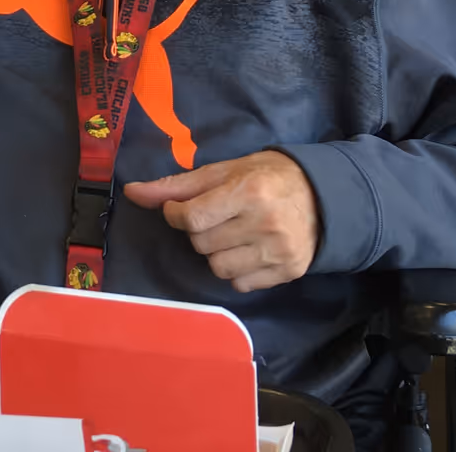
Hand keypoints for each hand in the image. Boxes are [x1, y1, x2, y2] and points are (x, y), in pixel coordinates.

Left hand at [123, 150, 319, 291]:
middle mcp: (264, 224)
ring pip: (218, 268)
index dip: (176, 215)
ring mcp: (278, 252)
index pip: (191, 218)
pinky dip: (237, 270)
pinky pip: (240, 284)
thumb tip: (132, 192)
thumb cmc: (266, 176)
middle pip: (201, 244)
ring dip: (216, 253)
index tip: (180, 210)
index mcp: (248, 192)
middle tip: (217, 217)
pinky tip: (249, 250)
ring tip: (233, 234)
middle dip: (199, 232)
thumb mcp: (224, 170)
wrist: (323, 195)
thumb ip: (178, 185)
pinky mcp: (287, 273)